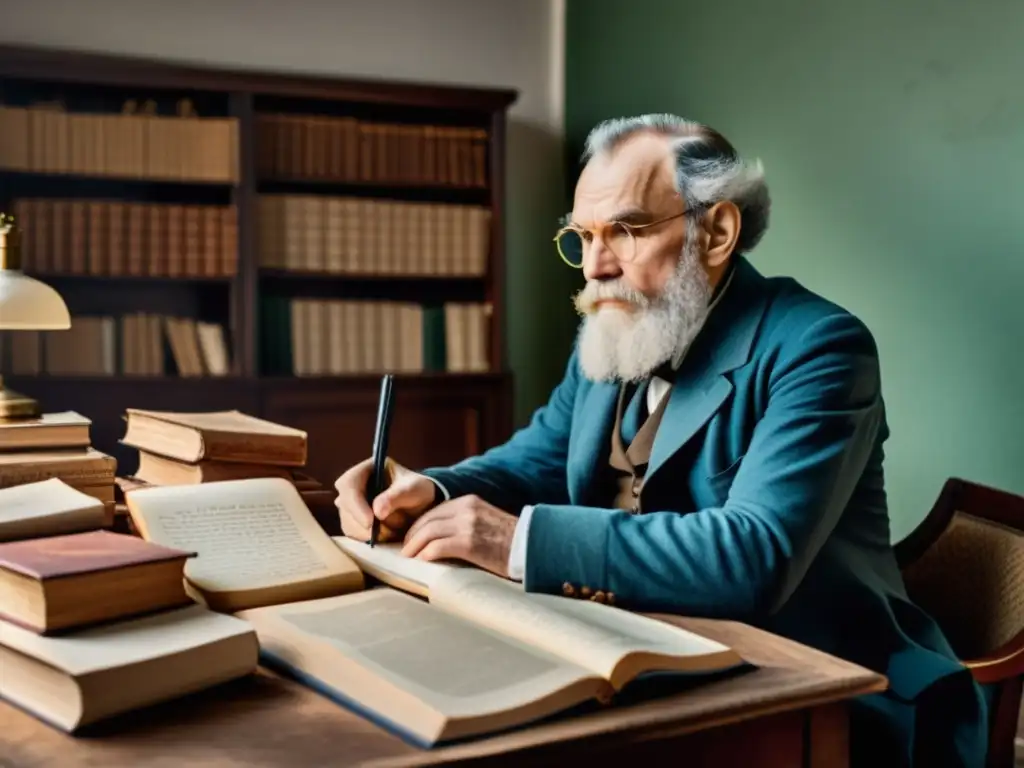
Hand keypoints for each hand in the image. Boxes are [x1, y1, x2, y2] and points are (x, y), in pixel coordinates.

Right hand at [334, 457, 436, 542]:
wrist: (420, 504)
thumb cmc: (417, 490)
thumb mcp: (413, 489)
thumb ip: (396, 497)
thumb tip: (377, 512)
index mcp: (366, 469)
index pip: (349, 484)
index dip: (356, 504)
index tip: (370, 522)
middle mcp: (352, 486)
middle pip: (345, 506)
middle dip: (366, 522)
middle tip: (389, 530)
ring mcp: (349, 504)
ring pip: (348, 523)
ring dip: (370, 532)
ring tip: (395, 527)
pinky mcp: (352, 521)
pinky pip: (353, 534)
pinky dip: (369, 538)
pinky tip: (386, 534)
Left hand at [400, 495, 517, 577]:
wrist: (531, 546)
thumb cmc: (510, 540)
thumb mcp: (485, 519)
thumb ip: (465, 521)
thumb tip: (442, 536)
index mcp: (468, 501)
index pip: (434, 511)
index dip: (418, 525)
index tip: (411, 538)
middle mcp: (466, 509)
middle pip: (426, 520)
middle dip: (411, 536)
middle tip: (405, 550)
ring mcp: (467, 525)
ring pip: (428, 532)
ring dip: (414, 547)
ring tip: (409, 558)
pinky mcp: (469, 543)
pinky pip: (438, 547)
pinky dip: (426, 555)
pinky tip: (422, 562)